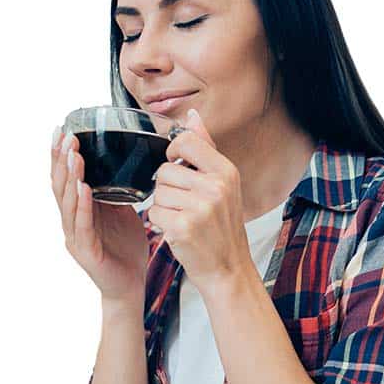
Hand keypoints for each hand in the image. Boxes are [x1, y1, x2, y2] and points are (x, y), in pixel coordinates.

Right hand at [50, 127, 147, 303]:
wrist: (131, 285)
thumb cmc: (126, 249)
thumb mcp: (122, 213)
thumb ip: (115, 193)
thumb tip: (121, 165)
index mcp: (80, 211)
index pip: (65, 179)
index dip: (61, 156)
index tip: (62, 130)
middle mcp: (72, 222)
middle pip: (60, 186)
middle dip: (61, 159)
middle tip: (64, 135)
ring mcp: (76, 237)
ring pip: (67, 202)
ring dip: (71, 177)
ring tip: (74, 155)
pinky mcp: (86, 251)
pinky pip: (82, 225)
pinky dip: (82, 205)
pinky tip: (84, 188)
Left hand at [148, 109, 250, 294]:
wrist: (228, 268)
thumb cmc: (223, 226)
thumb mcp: (223, 183)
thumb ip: (205, 147)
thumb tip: (192, 115)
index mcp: (226, 171)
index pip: (185, 141)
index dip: (172, 152)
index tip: (177, 165)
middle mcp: (215, 187)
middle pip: (165, 169)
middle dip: (167, 187)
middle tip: (185, 204)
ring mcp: (200, 208)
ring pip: (157, 192)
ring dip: (163, 206)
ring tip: (183, 218)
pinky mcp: (183, 227)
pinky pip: (154, 212)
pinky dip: (160, 223)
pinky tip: (178, 230)